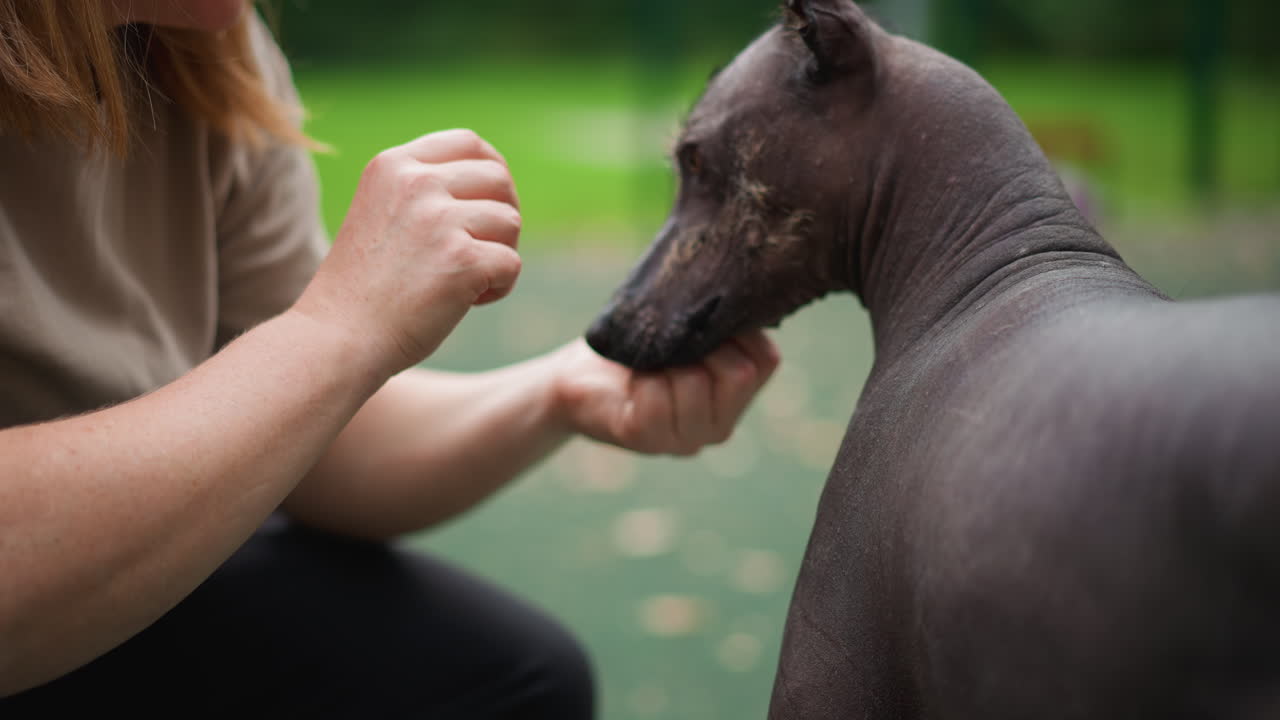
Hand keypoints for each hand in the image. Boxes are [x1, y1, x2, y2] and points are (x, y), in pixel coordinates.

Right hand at [295, 129, 522, 377]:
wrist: (338, 337)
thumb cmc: (364, 287)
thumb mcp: (383, 213)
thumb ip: (425, 192)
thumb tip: (496, 178)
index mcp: (393, 165)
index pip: (468, 142)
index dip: (492, 169)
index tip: (491, 202)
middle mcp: (417, 183)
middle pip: (498, 178)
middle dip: (503, 215)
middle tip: (484, 251)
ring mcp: (440, 220)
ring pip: (511, 221)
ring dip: (500, 254)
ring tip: (467, 282)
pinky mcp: (462, 260)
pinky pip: (511, 264)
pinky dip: (500, 287)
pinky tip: (469, 302)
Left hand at [551, 330, 779, 455]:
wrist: (578, 377)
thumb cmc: (638, 346)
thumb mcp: (688, 332)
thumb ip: (719, 325)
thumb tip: (739, 292)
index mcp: (735, 399)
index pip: (766, 359)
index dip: (739, 329)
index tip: (704, 320)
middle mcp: (718, 427)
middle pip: (739, 373)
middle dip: (703, 344)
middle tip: (673, 343)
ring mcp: (684, 439)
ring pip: (695, 382)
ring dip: (666, 360)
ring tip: (649, 362)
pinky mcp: (644, 438)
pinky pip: (655, 396)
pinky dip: (639, 376)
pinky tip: (629, 379)